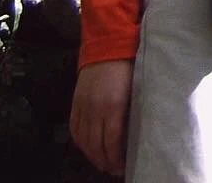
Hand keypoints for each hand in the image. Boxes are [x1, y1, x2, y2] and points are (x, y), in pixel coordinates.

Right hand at [70, 58, 133, 174]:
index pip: (112, 143)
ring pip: (84, 140)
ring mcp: (83, 106)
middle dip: (105, 162)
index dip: (116, 159)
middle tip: (113, 169)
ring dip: (92, 155)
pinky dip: (80, 142)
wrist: (109, 42)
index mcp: (114, 106)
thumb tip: (135, 133)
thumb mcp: (137, 87)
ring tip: (101, 163)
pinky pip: (74, 129)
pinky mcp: (75, 102)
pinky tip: (87, 148)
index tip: (123, 167)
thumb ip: (132, 110)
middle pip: (96, 146)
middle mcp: (96, 109)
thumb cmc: (130, 63)